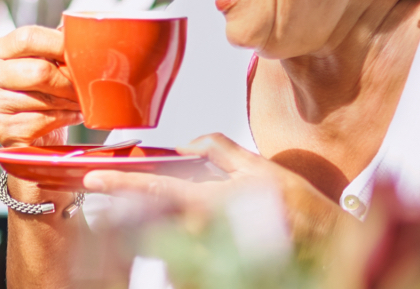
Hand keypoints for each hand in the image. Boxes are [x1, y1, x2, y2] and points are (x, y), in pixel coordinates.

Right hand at [0, 26, 81, 148]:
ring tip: (77, 101)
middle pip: (39, 71)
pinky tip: (69, 116)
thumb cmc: (43, 91)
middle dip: (69, 81)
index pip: (27, 38)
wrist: (35, 134)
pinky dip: (65, 119)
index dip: (59, 44)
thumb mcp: (44, 61)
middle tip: (84, 86)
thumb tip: (77, 33)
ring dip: (71, 102)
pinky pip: (44, 121)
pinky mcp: (4, 130)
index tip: (80, 53)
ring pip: (45, 99)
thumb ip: (56, 46)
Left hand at [83, 133, 349, 242]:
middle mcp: (201, 235)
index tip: (92, 179)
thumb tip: (188, 143)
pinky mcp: (211, 277)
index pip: (152, 190)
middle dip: (139, 214)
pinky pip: (183, 266)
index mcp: (209, 203)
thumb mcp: (261, 168)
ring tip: (206, 229)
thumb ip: (219, 151)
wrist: (328, 250)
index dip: (118, 183)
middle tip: (140, 207)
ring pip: (165, 246)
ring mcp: (205, 261)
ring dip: (170, 234)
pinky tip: (216, 245)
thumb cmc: (300, 210)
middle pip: (148, 222)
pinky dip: (187, 253)